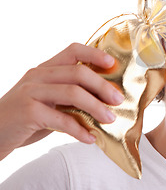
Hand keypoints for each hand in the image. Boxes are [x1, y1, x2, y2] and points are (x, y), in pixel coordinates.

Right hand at [0, 43, 123, 160]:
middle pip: (79, 73)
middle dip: (103, 86)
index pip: (73, 50)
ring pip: (73, 93)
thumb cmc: (24, 118)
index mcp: (45, 69)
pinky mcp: (27, 112)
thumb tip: (106, 101)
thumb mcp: (48, 101)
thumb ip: (70, 96)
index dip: (95, 54)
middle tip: (118, 100)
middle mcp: (38, 76)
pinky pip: (61, 119)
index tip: (112, 65)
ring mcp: (31, 92)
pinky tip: (90, 138)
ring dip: (96, 107)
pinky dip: (79, 130)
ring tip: (110, 119)